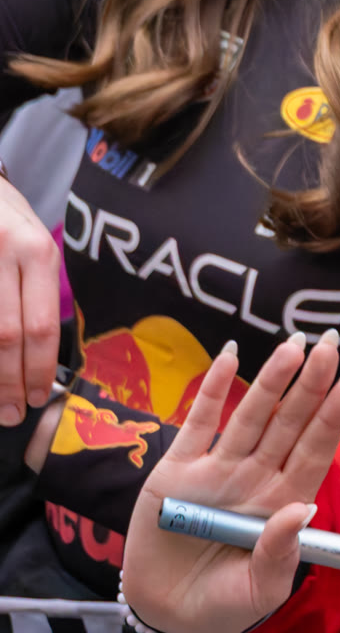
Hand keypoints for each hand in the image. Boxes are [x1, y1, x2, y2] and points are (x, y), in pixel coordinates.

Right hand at [0, 173, 59, 427]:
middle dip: (11, 382)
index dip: (40, 368)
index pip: (41, 325)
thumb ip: (36, 289)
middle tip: (14, 414)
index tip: (41, 398)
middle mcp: (5, 255)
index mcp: (37, 252)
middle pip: (7, 336)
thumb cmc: (6, 218)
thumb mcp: (33, 242)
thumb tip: (40, 352)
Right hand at [123, 331, 339, 632]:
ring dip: (271, 380)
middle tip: (330, 343)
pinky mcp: (178, 470)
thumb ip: (280, 552)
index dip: (333, 414)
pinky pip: (198, 422)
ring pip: (250, 415)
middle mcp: (258, 476)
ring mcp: (219, 469)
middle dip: (311, 384)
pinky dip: (212, 389)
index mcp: (286, 499)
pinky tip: (230, 356)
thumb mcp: (259, 589)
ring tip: (293, 347)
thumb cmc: (223, 602)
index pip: (316, 448)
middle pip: (290, 422)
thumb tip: (303, 509)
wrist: (165, 611)